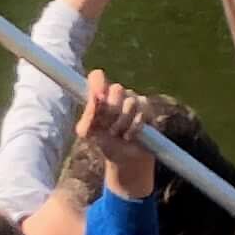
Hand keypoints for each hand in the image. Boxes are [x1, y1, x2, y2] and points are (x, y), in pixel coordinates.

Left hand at [74, 72, 157, 197]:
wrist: (124, 158)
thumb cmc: (104, 141)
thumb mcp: (88, 133)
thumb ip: (87, 118)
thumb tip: (95, 99)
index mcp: (100, 95)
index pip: (97, 77)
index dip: (98, 81)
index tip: (98, 96)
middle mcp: (117, 93)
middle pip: (116, 88)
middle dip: (111, 111)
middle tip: (108, 127)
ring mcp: (133, 99)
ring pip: (130, 102)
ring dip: (122, 123)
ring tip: (118, 134)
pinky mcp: (147, 108)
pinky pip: (142, 113)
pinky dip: (133, 128)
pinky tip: (129, 136)